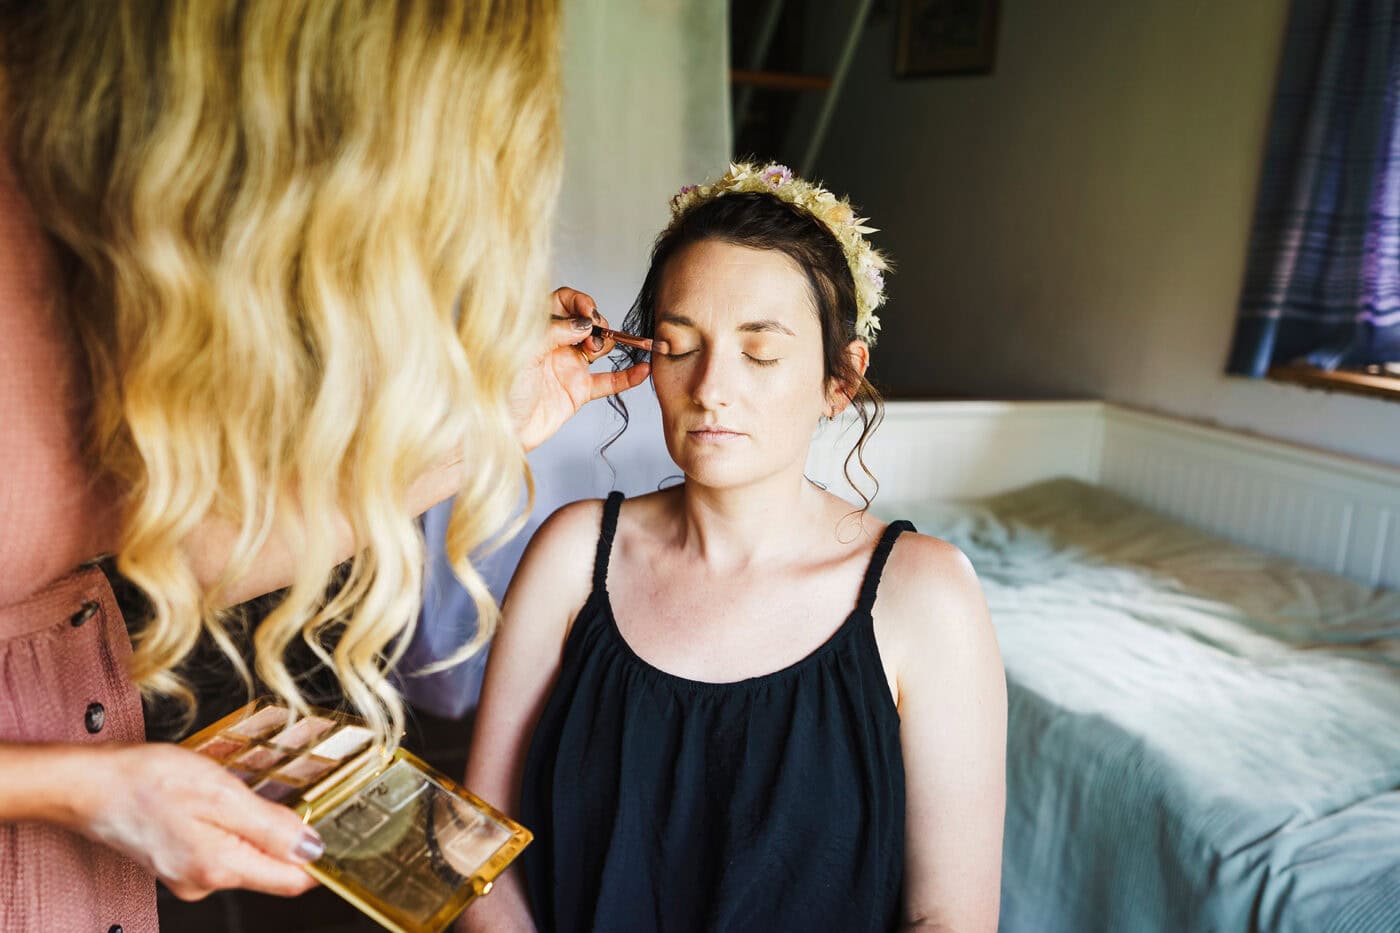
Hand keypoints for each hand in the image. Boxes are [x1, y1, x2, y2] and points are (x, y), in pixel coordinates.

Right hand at [72, 743, 321, 900]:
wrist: (88, 783)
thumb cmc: (147, 782)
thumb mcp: (222, 794)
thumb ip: (272, 827)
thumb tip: (312, 849)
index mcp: (220, 868)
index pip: (291, 881)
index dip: (317, 858)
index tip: (334, 831)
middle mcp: (204, 882)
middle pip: (270, 868)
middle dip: (282, 834)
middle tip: (274, 794)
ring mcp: (189, 876)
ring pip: (246, 855)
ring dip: (252, 826)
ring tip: (231, 793)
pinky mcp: (178, 863)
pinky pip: (221, 848)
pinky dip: (227, 826)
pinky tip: (211, 802)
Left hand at [508, 287, 658, 451]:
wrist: (499, 431)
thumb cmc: (497, 390)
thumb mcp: (522, 352)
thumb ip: (553, 332)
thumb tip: (584, 322)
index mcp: (536, 328)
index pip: (563, 300)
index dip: (579, 301)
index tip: (588, 311)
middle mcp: (554, 344)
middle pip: (586, 321)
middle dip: (596, 323)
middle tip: (591, 337)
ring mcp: (568, 366)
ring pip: (599, 346)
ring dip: (608, 342)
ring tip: (598, 349)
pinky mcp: (578, 391)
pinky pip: (608, 380)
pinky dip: (627, 376)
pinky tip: (642, 370)